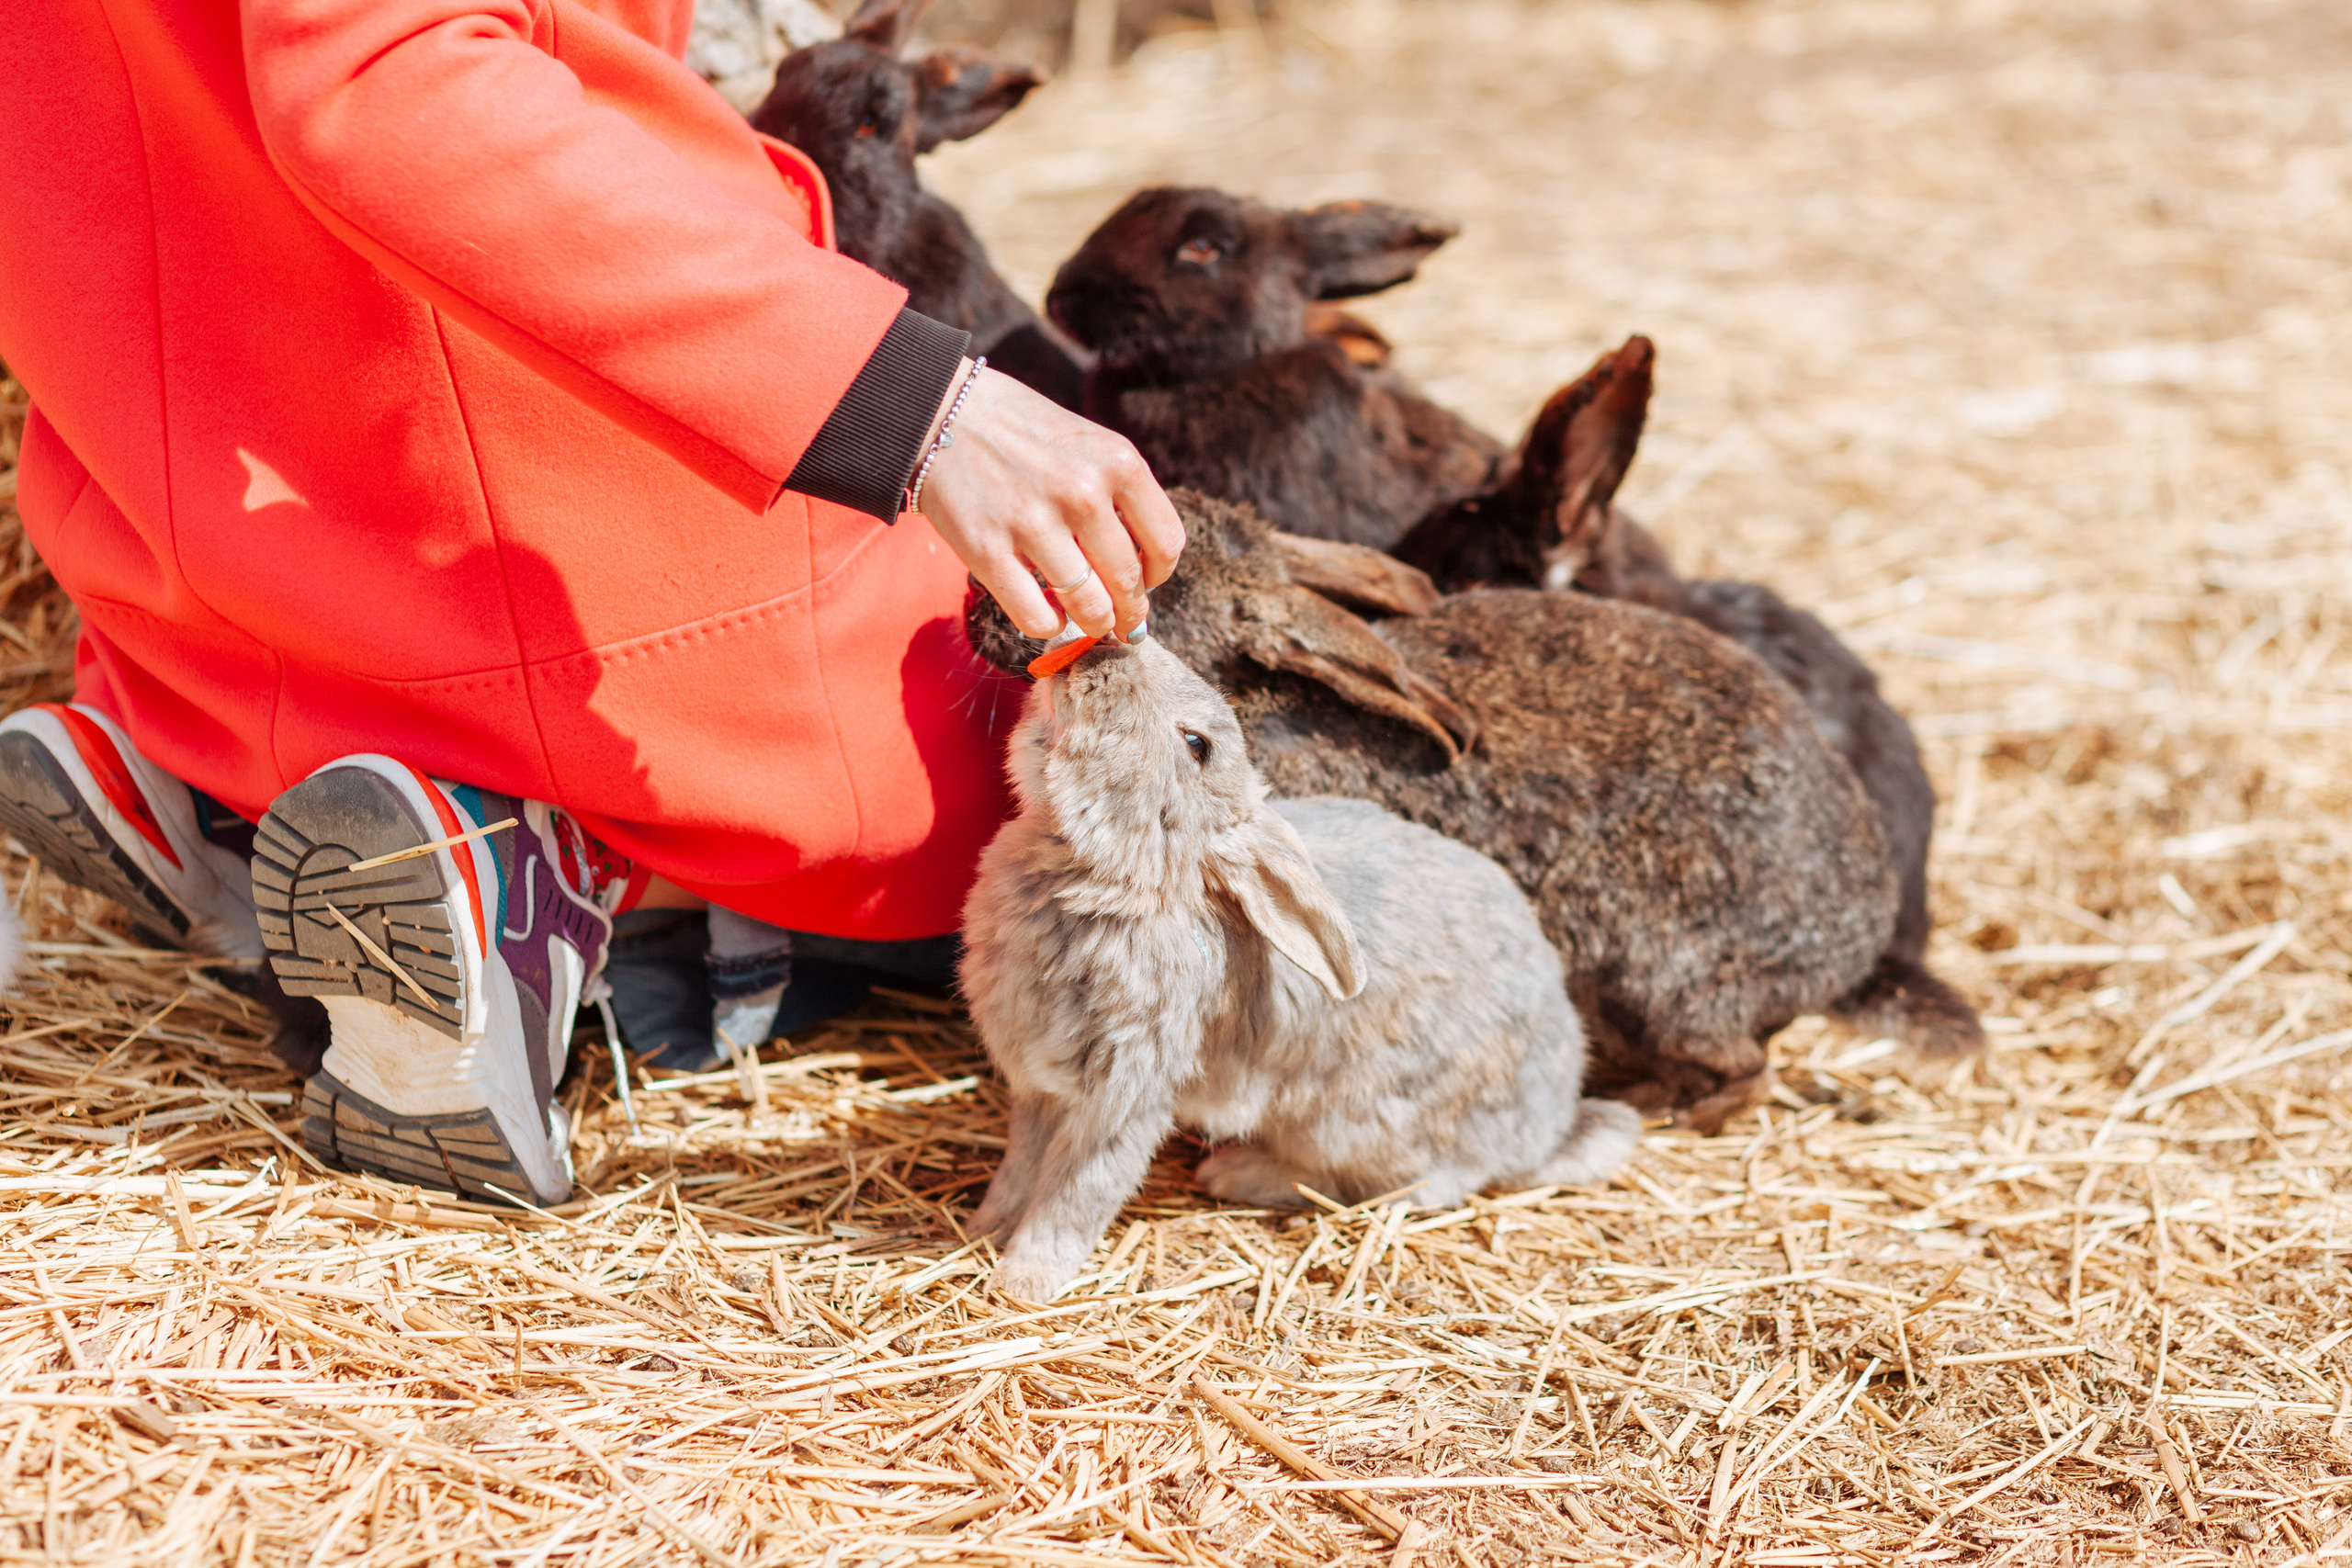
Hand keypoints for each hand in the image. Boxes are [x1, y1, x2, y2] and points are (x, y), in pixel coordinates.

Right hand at [916, 361, 1183, 640]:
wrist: (943, 414)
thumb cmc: (1021, 432)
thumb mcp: (1088, 443)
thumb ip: (1119, 494)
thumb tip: (1142, 570)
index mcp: (1118, 463)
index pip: (1166, 544)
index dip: (1158, 575)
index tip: (1145, 582)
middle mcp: (1082, 493)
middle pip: (1128, 583)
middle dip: (1130, 613)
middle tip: (1124, 622)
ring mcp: (1034, 524)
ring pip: (1090, 608)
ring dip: (1094, 624)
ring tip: (1089, 621)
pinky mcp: (988, 552)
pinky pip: (1038, 619)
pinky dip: (1050, 626)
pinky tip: (1049, 613)